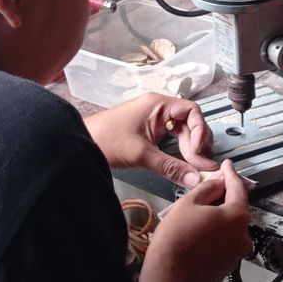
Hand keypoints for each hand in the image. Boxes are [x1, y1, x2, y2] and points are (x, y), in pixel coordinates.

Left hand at [84, 92, 216, 186]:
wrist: (80, 142)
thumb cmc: (105, 139)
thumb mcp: (141, 154)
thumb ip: (170, 167)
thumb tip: (193, 178)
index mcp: (158, 104)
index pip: (192, 111)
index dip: (199, 130)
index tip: (197, 151)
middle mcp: (158, 108)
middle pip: (189, 122)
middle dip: (197, 143)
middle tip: (202, 165)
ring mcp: (153, 119)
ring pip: (181, 131)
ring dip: (190, 148)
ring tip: (196, 166)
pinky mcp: (148, 130)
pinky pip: (171, 136)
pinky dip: (179, 149)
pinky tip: (183, 161)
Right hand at [140, 160, 252, 281]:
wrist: (168, 278)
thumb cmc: (176, 244)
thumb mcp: (188, 203)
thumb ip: (208, 188)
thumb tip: (217, 183)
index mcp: (236, 217)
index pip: (238, 188)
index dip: (231, 173)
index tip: (228, 166)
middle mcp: (242, 236)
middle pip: (236, 208)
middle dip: (223, 196)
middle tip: (209, 187)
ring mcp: (236, 252)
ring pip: (229, 226)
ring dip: (217, 216)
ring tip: (195, 213)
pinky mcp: (227, 264)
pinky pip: (224, 241)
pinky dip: (215, 232)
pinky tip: (197, 230)